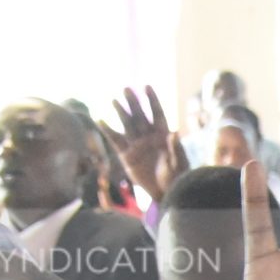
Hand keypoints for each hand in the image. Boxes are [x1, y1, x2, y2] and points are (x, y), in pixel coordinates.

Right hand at [99, 84, 188, 205]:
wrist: (166, 193)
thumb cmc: (177, 177)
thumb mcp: (179, 163)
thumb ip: (176, 148)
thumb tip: (175, 132)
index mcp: (163, 135)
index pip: (157, 114)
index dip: (152, 100)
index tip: (147, 86)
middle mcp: (149, 137)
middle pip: (140, 116)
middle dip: (134, 102)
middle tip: (126, 88)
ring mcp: (137, 145)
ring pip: (127, 125)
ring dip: (121, 112)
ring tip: (115, 100)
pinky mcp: (127, 156)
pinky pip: (116, 141)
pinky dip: (108, 131)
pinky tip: (100, 120)